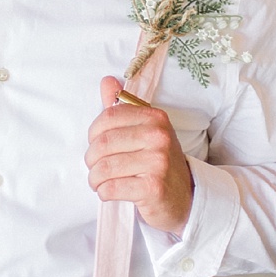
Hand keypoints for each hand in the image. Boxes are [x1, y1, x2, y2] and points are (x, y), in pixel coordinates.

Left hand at [85, 76, 193, 235]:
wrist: (184, 195)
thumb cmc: (158, 161)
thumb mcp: (145, 130)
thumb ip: (123, 107)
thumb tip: (106, 81)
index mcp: (155, 118)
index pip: (108, 118)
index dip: (93, 134)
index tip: (96, 145)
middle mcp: (159, 136)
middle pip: (103, 144)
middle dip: (91, 160)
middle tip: (96, 168)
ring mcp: (158, 162)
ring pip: (104, 168)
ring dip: (95, 179)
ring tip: (100, 181)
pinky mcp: (153, 188)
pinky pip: (111, 188)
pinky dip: (104, 192)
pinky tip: (110, 192)